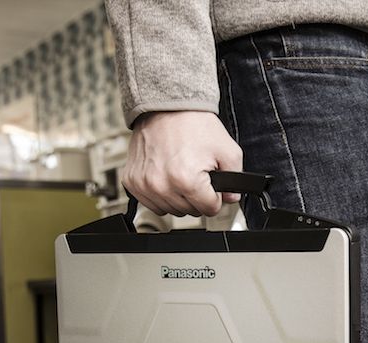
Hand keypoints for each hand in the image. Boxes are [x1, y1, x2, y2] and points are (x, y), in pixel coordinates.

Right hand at [124, 111, 244, 216]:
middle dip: (198, 196)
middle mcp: (162, 185)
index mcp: (186, 180)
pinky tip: (166, 176)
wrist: (166, 106)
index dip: (215, 196)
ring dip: (179, 197)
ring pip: (171, 210)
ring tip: (181, 173)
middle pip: (190, 211)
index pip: (210, 209)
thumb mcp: (227, 150)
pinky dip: (161, 194)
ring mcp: (144, 185)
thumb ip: (235, 178)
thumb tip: (231, 197)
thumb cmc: (193, 125)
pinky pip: (151, 203)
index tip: (211, 183)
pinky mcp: (132, 181)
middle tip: (196, 173)